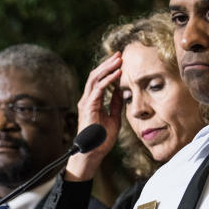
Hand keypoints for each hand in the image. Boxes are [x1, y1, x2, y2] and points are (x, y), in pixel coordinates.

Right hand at [65, 52, 123, 181]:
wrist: (92, 153)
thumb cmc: (101, 139)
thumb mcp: (113, 118)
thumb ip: (115, 104)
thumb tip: (121, 91)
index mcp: (92, 101)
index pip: (99, 80)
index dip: (109, 70)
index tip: (120, 61)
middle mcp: (87, 99)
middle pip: (95, 75)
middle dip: (107, 64)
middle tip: (120, 54)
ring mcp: (86, 102)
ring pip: (95, 78)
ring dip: (108, 68)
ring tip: (119, 60)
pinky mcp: (88, 107)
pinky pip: (98, 89)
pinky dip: (108, 80)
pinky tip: (118, 74)